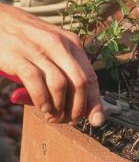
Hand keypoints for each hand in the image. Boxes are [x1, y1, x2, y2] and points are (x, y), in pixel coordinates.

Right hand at [0, 4, 103, 125]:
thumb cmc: (28, 41)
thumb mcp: (53, 50)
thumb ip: (66, 72)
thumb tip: (82, 110)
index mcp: (72, 43)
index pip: (91, 76)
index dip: (95, 101)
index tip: (96, 120)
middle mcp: (58, 44)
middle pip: (79, 83)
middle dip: (76, 108)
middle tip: (66, 119)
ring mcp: (38, 49)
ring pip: (60, 85)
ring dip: (58, 107)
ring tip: (51, 115)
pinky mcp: (18, 56)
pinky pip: (36, 83)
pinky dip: (41, 100)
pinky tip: (41, 107)